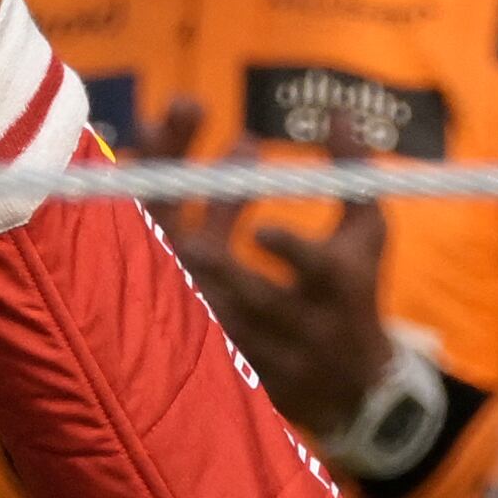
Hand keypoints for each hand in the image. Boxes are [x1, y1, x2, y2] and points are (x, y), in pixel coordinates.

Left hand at [140, 100, 394, 436]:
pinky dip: (153, 267)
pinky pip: (176, 314)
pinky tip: (129, 220)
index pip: (316, 269)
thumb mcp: (368, 233)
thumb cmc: (356, 290)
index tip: (265, 228)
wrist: (346, 384)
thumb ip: (354, 174)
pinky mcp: (222, 361)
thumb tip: (339, 113)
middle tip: (176, 181)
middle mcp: (298, 318)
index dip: (292, 251)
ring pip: (203, 299)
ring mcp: (256, 345)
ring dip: (175, 240)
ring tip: (151, 172)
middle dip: (214, 234)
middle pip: (245, 284)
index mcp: (340, 283)